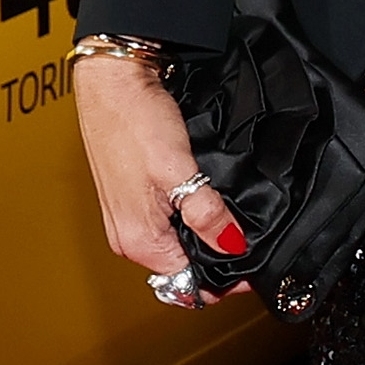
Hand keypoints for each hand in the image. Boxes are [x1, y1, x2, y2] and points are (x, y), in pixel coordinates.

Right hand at [69, 48, 244, 295]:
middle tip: (250, 239)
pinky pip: (166, 223)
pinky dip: (189, 218)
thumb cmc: (135, 120)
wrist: (111, 80)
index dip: (225, 280)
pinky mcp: (130, 197)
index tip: (253, 268)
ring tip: (234, 218)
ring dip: (203, 237)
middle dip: (216, 258)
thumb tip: (232, 245)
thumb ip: (206, 214)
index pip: (188, 284)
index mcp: (139, 241)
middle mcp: (127, 237)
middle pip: (181, 268)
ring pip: (175, 245)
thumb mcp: (180, 171)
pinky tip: (207, 199)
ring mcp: (126, 217)